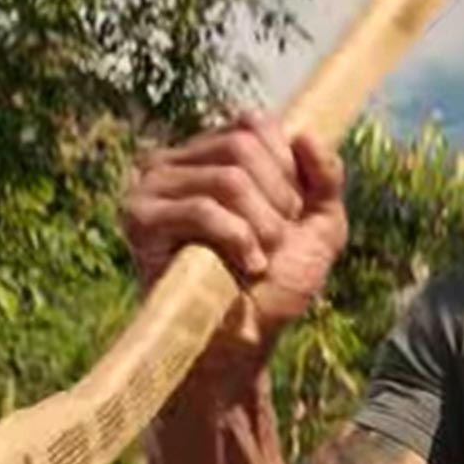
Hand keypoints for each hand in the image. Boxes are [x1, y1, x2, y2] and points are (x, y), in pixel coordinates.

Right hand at [123, 112, 349, 363]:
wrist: (242, 340)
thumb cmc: (278, 281)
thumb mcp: (320, 222)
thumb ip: (325, 176)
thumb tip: (304, 133)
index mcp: (211, 153)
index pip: (253, 123)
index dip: (287, 166)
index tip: (293, 210)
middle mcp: (174, 161)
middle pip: (242, 144)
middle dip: (278, 196)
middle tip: (278, 239)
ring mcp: (150, 187)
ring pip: (227, 177)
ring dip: (262, 223)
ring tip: (263, 256)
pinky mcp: (138, 219)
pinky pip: (202, 208)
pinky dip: (238, 238)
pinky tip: (248, 265)